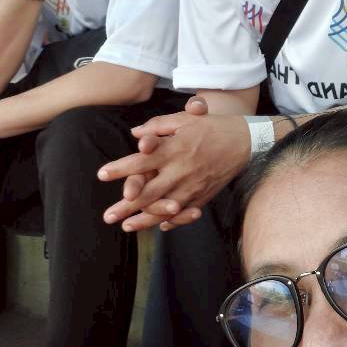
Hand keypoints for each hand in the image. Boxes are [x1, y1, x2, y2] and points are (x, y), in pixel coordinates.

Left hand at [99, 96, 249, 230]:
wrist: (245, 141)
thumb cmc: (212, 127)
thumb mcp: (185, 119)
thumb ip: (159, 126)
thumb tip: (136, 134)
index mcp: (174, 150)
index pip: (141, 161)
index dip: (120, 169)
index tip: (101, 174)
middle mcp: (181, 171)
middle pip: (148, 192)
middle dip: (126, 206)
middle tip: (107, 216)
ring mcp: (193, 187)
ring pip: (164, 208)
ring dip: (144, 220)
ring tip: (126, 227)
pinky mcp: (203, 195)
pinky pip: (184, 212)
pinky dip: (171, 221)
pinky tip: (158, 226)